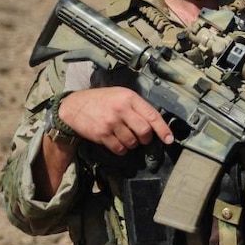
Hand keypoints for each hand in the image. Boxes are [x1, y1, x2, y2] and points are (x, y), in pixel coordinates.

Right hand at [59, 87, 173, 154]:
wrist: (74, 106)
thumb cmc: (101, 100)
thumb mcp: (121, 95)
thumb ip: (137, 106)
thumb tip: (155, 122)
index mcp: (129, 98)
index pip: (152, 115)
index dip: (163, 129)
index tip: (169, 139)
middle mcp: (121, 109)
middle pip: (145, 131)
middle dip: (146, 138)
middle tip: (142, 138)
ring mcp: (111, 122)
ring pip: (132, 142)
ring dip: (133, 144)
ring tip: (127, 137)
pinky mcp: (102, 134)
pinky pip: (119, 148)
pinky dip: (122, 149)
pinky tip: (118, 143)